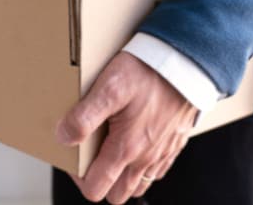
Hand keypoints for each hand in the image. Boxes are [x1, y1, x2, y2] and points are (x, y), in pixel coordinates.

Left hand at [56, 51, 197, 203]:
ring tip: (112, 150)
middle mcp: (146, 157)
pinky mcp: (175, 142)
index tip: (74, 158)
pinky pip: (158, 169)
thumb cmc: (150, 71)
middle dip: (101, 182)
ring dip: (123, 176)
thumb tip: (64, 137)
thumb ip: (84, 116)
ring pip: (139, 184)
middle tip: (91, 156)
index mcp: (126, 148)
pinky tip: (136, 141)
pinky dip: (144, 165)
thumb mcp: (109, 87)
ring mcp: (163, 152)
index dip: (79, 179)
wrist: (188, 60)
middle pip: (118, 194)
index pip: (96, 189)